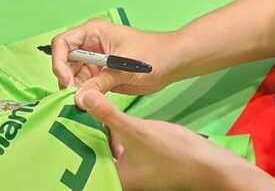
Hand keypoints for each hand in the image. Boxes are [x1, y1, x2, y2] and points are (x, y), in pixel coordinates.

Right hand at [49, 18, 178, 99]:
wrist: (173, 62)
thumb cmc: (152, 54)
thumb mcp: (124, 67)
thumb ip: (100, 82)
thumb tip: (77, 98)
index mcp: (93, 33)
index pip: (62, 43)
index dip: (59, 62)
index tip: (67, 82)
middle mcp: (89, 46)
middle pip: (64, 62)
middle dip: (66, 80)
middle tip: (74, 100)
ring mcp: (95, 62)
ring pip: (73, 78)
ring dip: (75, 91)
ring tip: (83, 105)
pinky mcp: (101, 77)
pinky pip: (85, 87)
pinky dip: (85, 97)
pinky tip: (89, 106)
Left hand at [79, 90, 273, 190]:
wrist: (207, 163)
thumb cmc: (172, 152)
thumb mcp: (136, 130)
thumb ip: (108, 114)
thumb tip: (83, 97)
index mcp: (114, 178)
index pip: (85, 157)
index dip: (75, 136)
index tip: (67, 114)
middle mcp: (120, 178)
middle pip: (95, 153)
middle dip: (88, 132)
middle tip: (77, 108)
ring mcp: (133, 172)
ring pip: (108, 149)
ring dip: (103, 132)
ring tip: (91, 109)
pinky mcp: (143, 164)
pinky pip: (122, 148)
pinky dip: (117, 135)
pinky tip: (114, 119)